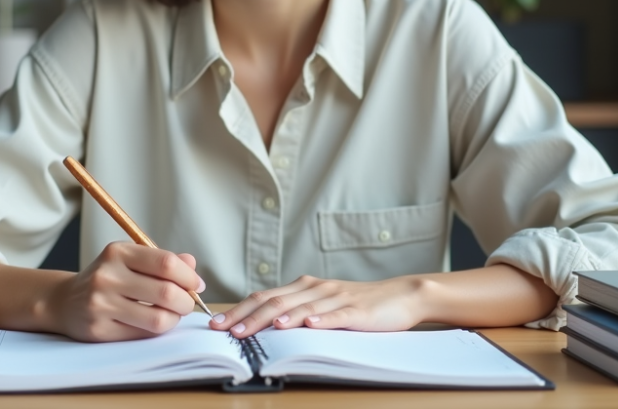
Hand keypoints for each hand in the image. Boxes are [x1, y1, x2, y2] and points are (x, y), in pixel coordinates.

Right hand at [44, 241, 205, 341]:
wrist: (66, 301)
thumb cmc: (107, 279)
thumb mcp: (130, 260)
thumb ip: (162, 261)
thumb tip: (192, 266)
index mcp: (118, 252)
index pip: (166, 263)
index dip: (188, 277)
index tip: (197, 284)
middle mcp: (107, 276)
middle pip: (166, 292)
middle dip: (186, 301)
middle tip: (187, 303)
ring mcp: (101, 304)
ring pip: (157, 319)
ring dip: (174, 319)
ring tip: (172, 315)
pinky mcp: (99, 330)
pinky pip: (142, 335)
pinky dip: (157, 331)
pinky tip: (154, 323)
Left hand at [209, 274, 428, 338]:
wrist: (401, 295)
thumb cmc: (360, 304)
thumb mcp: (323, 305)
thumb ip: (298, 311)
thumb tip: (264, 325)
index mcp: (305, 287)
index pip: (265, 297)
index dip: (240, 309)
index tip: (217, 323)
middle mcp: (316, 288)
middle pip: (275, 301)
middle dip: (246, 317)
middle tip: (224, 330)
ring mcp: (336, 298)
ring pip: (299, 308)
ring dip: (274, 320)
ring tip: (254, 330)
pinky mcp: (356, 311)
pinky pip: (334, 315)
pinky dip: (318, 320)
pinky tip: (306, 325)